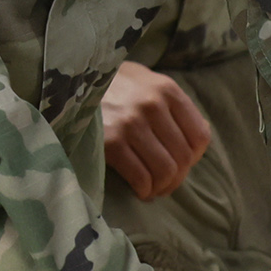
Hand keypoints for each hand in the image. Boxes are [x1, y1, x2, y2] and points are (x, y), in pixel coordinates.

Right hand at [102, 64, 215, 198]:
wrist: (69, 82)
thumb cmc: (111, 84)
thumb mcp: (145, 80)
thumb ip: (172, 103)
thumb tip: (201, 130)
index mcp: (166, 90)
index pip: (200, 135)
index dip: (195, 157)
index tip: (182, 164)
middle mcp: (152, 105)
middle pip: (183, 157)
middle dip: (177, 177)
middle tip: (165, 183)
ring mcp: (131, 124)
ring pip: (165, 171)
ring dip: (162, 187)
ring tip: (153, 188)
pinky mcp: (110, 142)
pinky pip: (140, 177)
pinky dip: (144, 190)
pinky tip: (139, 189)